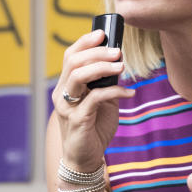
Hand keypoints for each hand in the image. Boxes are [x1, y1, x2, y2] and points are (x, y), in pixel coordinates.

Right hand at [51, 29, 134, 170]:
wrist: (86, 158)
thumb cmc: (94, 127)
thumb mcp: (102, 100)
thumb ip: (106, 83)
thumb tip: (119, 62)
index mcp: (66, 86)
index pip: (70, 56)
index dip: (85, 42)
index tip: (103, 33)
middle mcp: (62, 94)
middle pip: (74, 62)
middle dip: (97, 52)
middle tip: (118, 51)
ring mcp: (67, 107)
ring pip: (78, 76)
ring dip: (102, 67)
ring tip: (121, 66)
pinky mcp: (78, 120)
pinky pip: (95, 98)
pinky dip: (115, 91)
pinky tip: (129, 92)